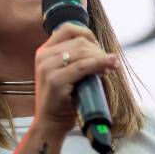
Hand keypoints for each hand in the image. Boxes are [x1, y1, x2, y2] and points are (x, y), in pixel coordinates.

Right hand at [33, 22, 118, 136]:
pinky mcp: (55, 80)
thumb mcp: (66, 74)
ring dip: (101, 57)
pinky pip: (83, 66)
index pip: (68, 29)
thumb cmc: (63, 100)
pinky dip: (100, 63)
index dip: (88, 34)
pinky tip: (111, 65)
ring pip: (82, 51)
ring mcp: (47, 68)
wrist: (51, 124)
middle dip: (99, 50)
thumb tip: (100, 49)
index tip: (99, 48)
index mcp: (44, 52)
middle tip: (110, 62)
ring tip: (111, 67)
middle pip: (79, 41)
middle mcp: (43, 56)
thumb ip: (76, 59)